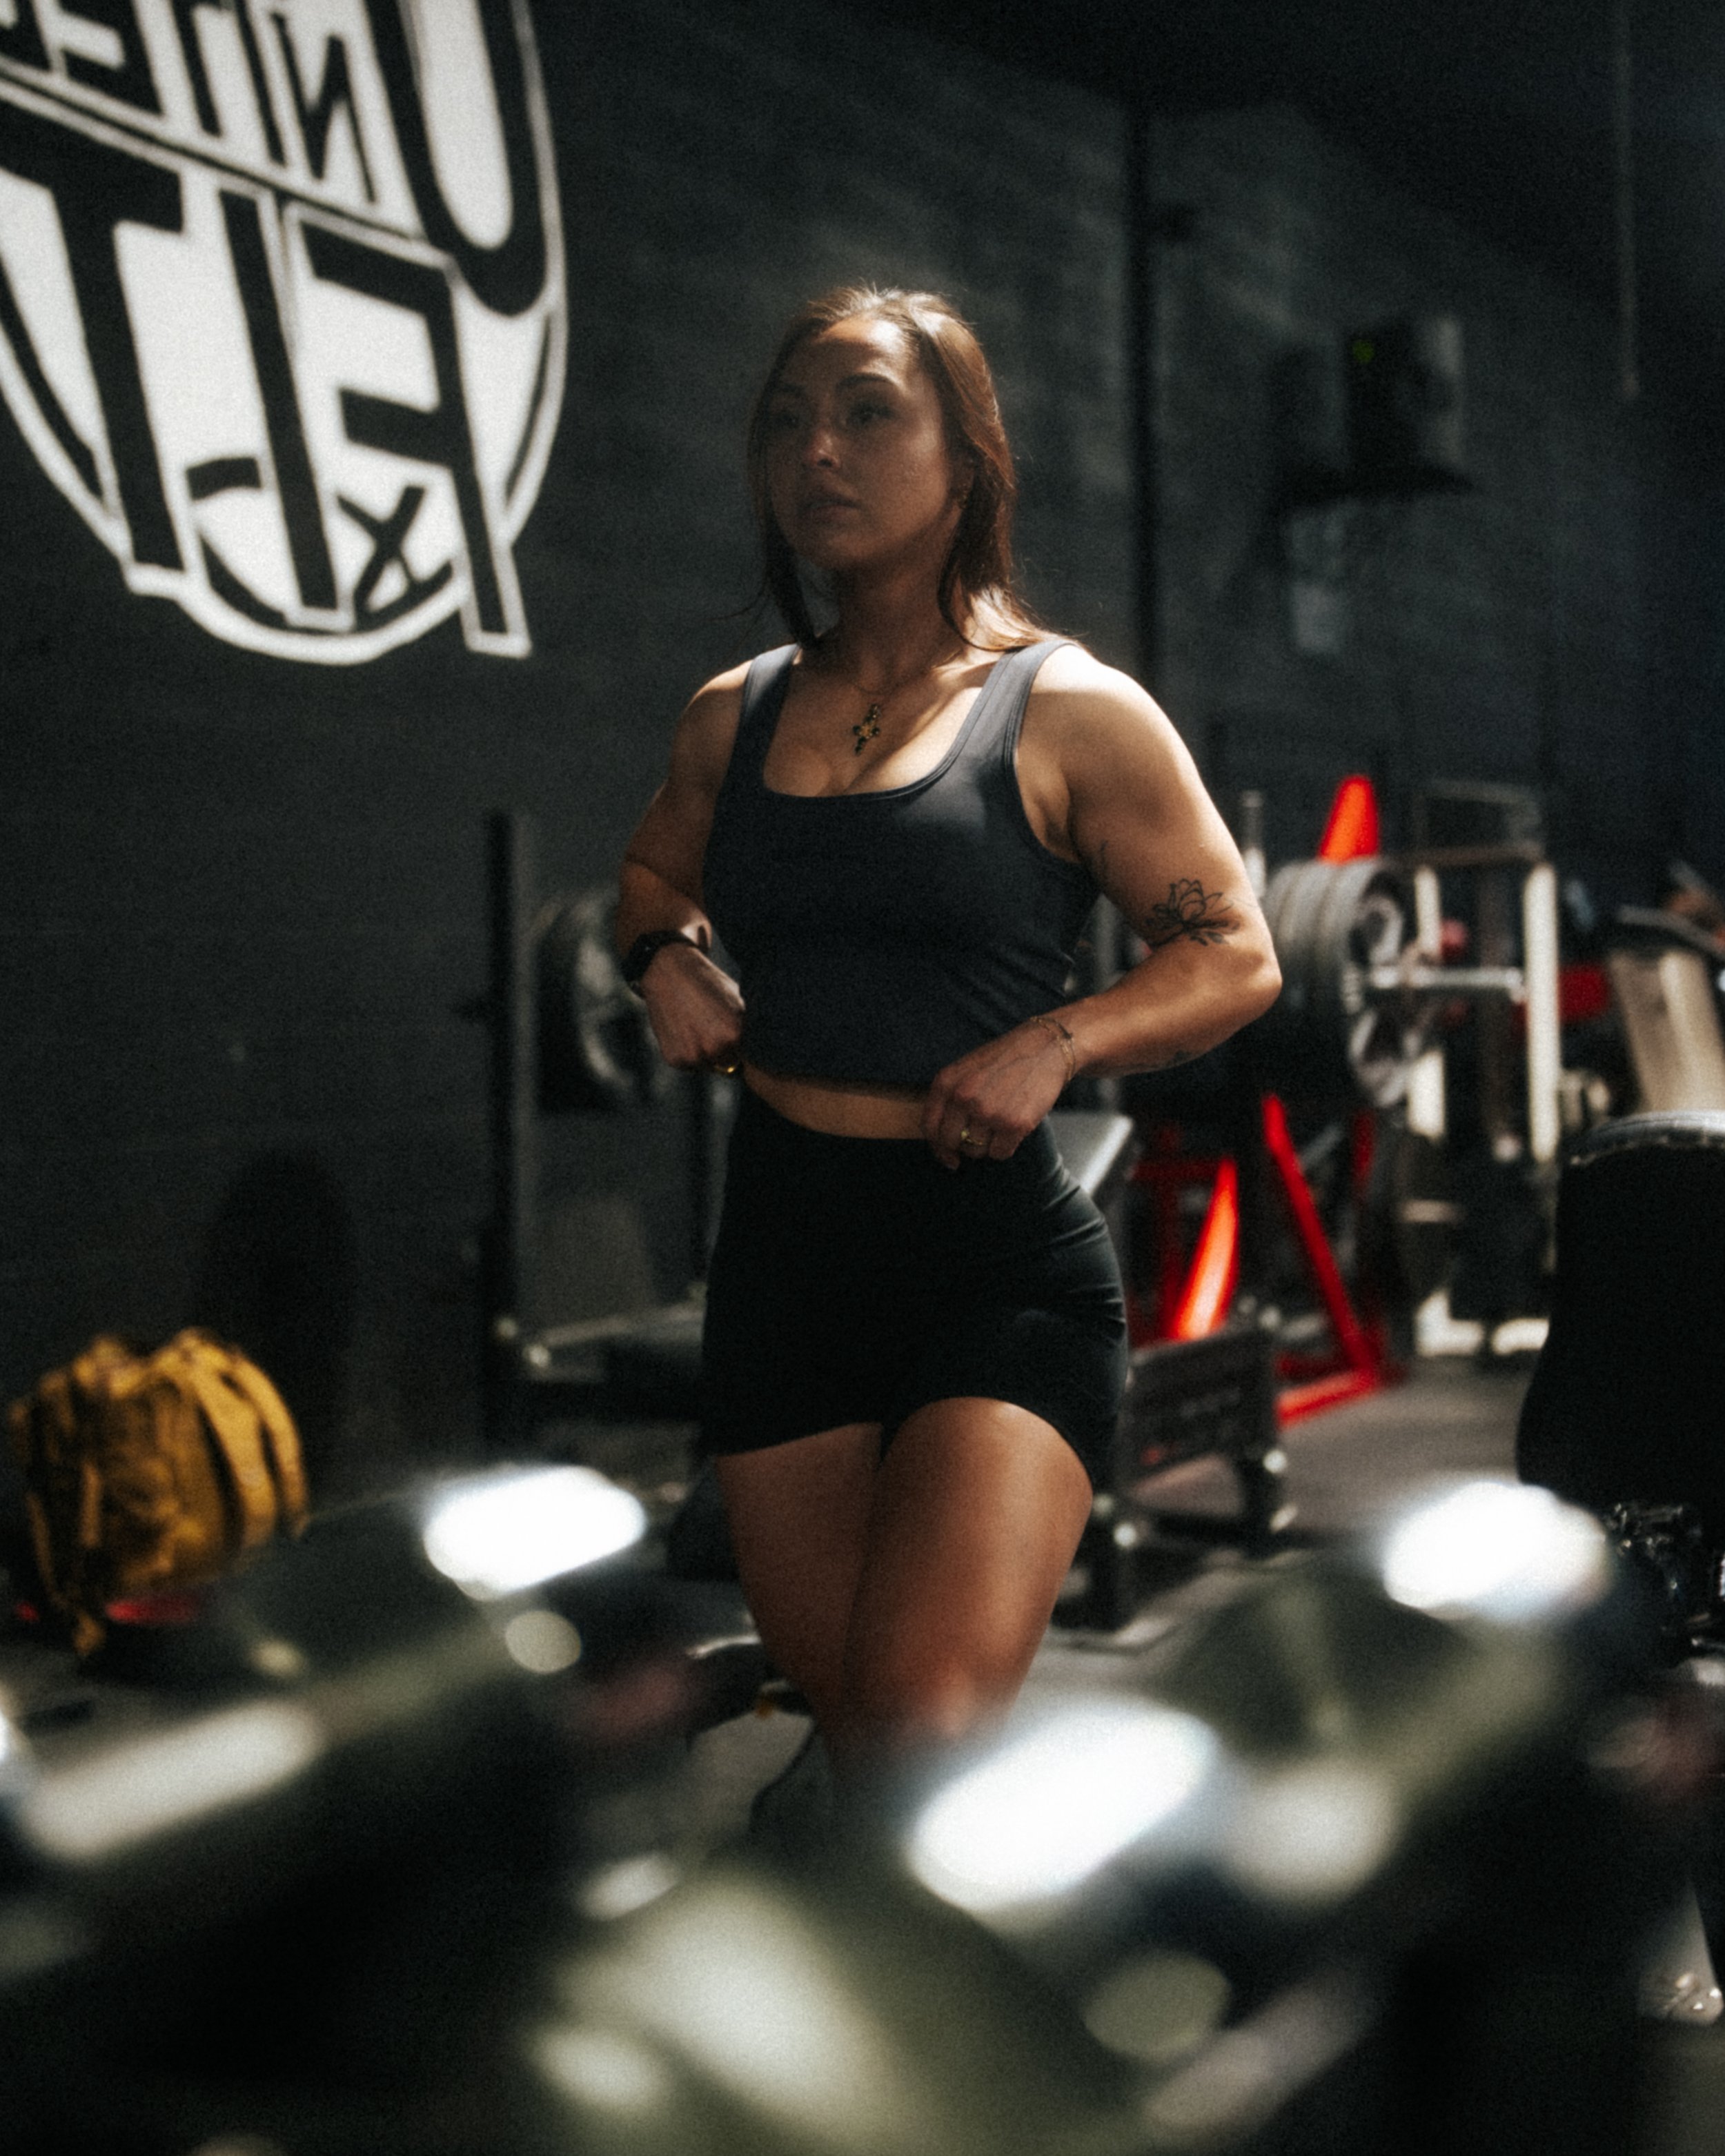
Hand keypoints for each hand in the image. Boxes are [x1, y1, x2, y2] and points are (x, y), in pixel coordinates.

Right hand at [640, 941, 745, 1071]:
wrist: (670, 973)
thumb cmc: (708, 984)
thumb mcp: (737, 1001)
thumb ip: (746, 1027)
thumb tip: (758, 1046)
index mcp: (735, 1034)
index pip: (748, 1056)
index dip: (742, 1046)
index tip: (735, 1035)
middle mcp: (714, 1049)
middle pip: (728, 1064)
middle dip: (725, 1052)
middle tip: (713, 1028)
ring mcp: (693, 1056)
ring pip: (707, 1066)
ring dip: (705, 1054)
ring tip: (698, 1027)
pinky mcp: (675, 1059)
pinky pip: (689, 1065)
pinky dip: (687, 1052)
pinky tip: (684, 1030)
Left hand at [922, 1020, 1071, 1169]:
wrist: (1044, 1049)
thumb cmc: (1003, 1062)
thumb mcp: (965, 1071)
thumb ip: (949, 1101)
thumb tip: (944, 1148)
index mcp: (946, 1082)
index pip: (929, 1127)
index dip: (938, 1147)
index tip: (949, 1155)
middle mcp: (963, 1097)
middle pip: (952, 1142)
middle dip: (965, 1145)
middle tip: (981, 1136)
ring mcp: (988, 1111)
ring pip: (977, 1151)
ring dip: (987, 1145)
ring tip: (1000, 1123)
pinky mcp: (1013, 1124)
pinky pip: (1000, 1154)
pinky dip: (1006, 1147)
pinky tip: (1013, 1127)